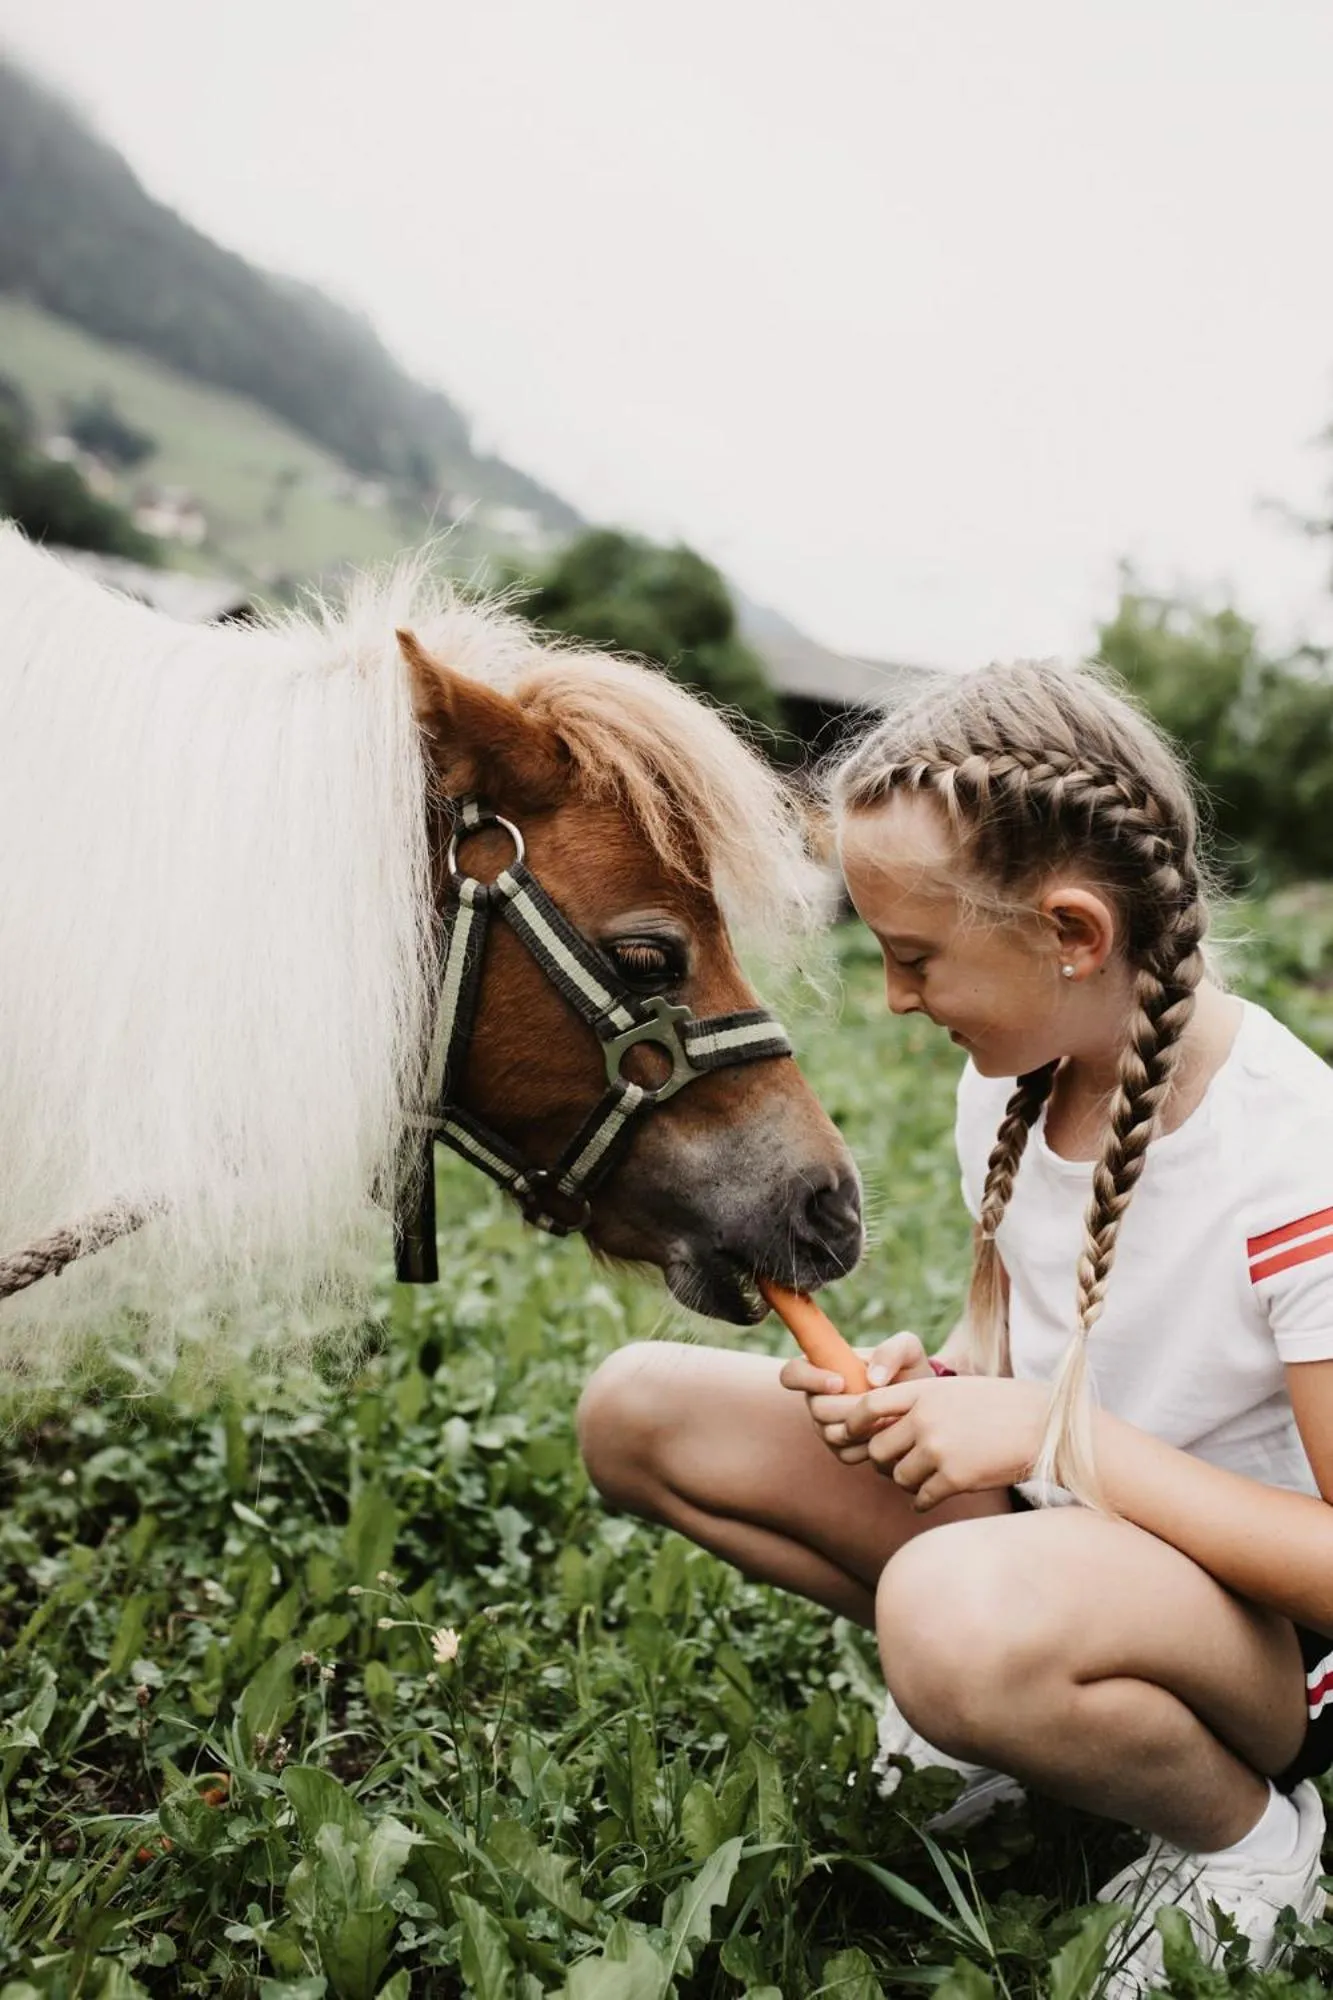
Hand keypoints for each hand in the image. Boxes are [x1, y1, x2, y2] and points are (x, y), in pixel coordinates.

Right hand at [779, 1329, 933, 1463]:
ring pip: (832, 1434)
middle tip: (880, 1404)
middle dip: (850, 1408)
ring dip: (863, 1427)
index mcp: (822, 1367)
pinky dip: (869, 1446)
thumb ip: (892, 1351)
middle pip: (817, 1409)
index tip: (840, 1382)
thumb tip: (872, 1379)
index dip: (809, 1379)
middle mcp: (817, 1399)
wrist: (923, 1403)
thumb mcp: (908, 1350)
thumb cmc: (909, 1370)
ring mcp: (827, 1427)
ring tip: (889, 1416)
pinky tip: (888, 1434)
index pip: (792, 1373)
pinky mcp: (842, 1449)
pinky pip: (846, 1454)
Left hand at [841, 1374, 1048, 1509]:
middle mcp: (925, 1419)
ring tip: (922, 1479)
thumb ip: (920, 1403)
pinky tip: (934, 1496)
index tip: (852, 1435)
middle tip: (896, 1464)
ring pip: (897, 1477)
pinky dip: (922, 1500)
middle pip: (876, 1449)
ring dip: (905, 1482)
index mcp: (924, 1390)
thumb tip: (880, 1423)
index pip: (867, 1405)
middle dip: (882, 1461)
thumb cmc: (1002, 1407)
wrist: (1045, 1427)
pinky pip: (920, 1498)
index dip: (853, 1423)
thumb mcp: (957, 1390)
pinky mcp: (955, 1479)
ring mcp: (939, 1449)